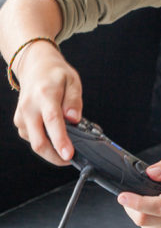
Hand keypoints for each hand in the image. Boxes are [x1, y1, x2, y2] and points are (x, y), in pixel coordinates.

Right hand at [12, 41, 81, 165]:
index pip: (52, 121)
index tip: (69, 154)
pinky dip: (45, 142)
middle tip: (71, 159)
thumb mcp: (72, 81)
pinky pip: (33, 138)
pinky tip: (56, 136)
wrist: (35, 68)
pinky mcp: (20, 123)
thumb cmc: (55, 74)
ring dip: (51, 150)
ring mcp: (22, 117)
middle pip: (39, 141)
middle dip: (55, 156)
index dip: (61, 140)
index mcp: (45, 95)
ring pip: (35, 143)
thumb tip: (74, 120)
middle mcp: (29, 108)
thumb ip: (74, 100)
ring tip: (68, 144)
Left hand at [118, 157, 160, 227]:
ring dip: (139, 211)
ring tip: (152, 198)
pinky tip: (156, 208)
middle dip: (131, 207)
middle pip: (146, 219)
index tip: (123, 196)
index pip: (160, 206)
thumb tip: (151, 172)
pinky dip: (147, 218)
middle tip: (130, 194)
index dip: (138, 203)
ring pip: (144, 225)